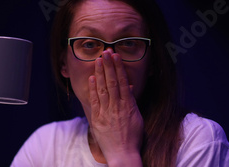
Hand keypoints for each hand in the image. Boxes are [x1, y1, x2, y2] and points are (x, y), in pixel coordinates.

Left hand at [88, 50, 143, 165]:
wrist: (123, 154)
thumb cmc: (132, 137)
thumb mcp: (137, 117)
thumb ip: (131, 101)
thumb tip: (127, 87)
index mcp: (128, 106)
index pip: (122, 82)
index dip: (118, 68)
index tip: (115, 56)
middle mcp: (117, 107)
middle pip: (112, 82)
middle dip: (108, 66)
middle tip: (106, 52)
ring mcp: (106, 113)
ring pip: (103, 89)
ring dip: (100, 73)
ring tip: (98, 60)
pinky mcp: (97, 119)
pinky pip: (95, 101)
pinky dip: (92, 89)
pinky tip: (91, 78)